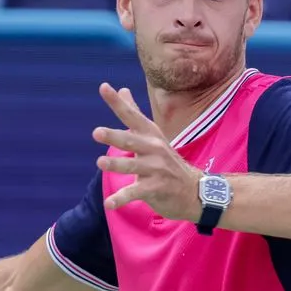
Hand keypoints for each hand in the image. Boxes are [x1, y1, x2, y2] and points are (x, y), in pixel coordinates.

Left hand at [93, 83, 201, 220]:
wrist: (194, 190)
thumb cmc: (167, 161)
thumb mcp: (152, 135)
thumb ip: (135, 114)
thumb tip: (123, 89)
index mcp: (149, 134)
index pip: (131, 115)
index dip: (117, 102)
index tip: (103, 87)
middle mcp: (153, 148)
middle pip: (131, 140)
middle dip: (114, 136)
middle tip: (96, 132)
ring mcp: (156, 169)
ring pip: (133, 166)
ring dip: (117, 164)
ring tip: (100, 163)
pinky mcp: (156, 188)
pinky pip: (136, 193)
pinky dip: (122, 199)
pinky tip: (109, 204)